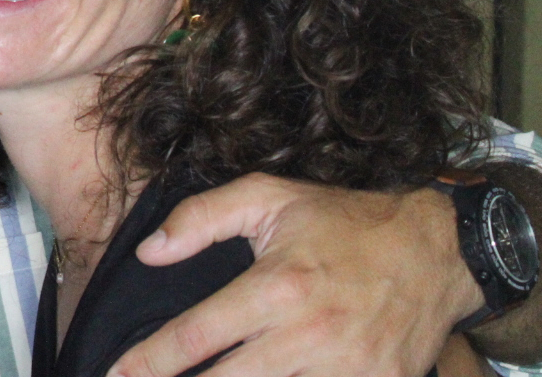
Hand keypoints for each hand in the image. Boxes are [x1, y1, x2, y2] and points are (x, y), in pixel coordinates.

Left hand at [111, 174, 482, 376]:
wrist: (437, 252)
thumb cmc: (344, 222)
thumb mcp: (269, 196)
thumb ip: (201, 218)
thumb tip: (148, 252)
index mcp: (277, 288)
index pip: (197, 335)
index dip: (150, 361)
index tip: (116, 374)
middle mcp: (309, 335)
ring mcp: (348, 371)